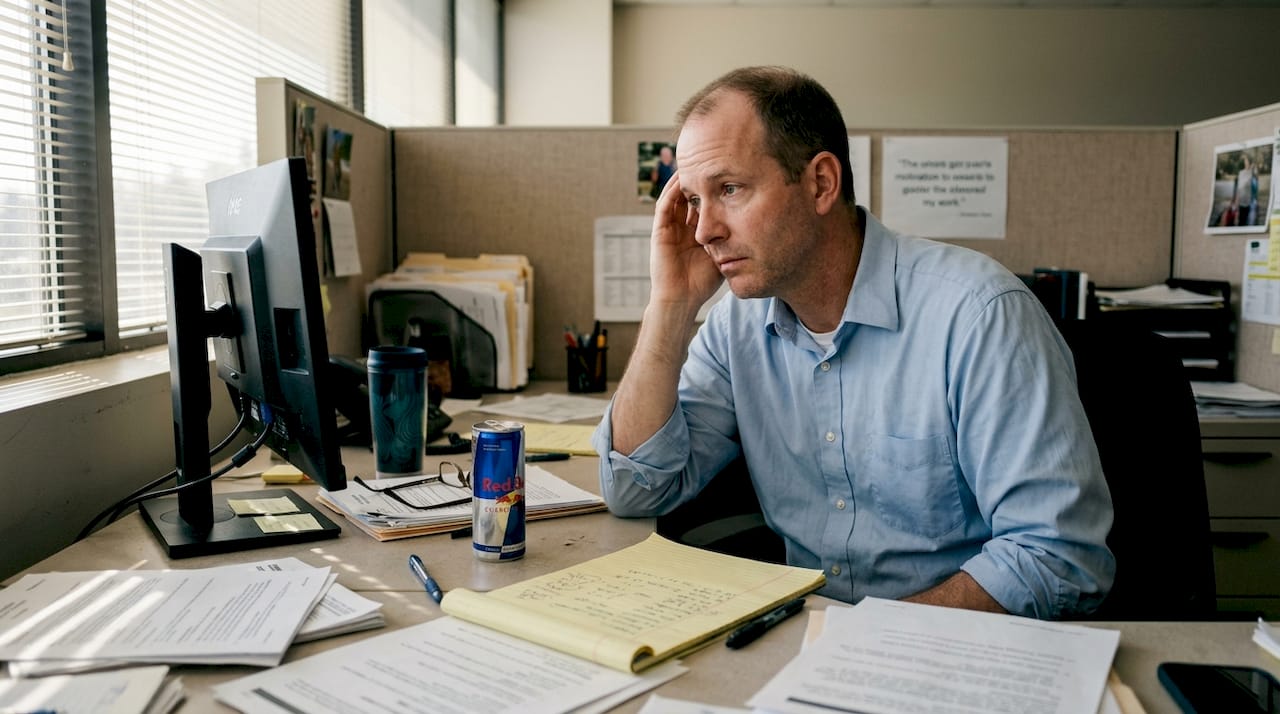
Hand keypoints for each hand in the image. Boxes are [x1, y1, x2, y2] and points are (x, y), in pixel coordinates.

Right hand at [649, 172, 721, 310]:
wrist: (681, 300)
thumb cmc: (702, 283)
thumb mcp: (723, 254)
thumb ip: (732, 238)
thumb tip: (757, 224)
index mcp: (695, 231)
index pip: (704, 203)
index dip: (713, 188)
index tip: (727, 173)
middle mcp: (681, 226)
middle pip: (689, 196)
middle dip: (699, 178)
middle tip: (711, 160)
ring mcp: (669, 228)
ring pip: (675, 196)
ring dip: (684, 179)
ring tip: (694, 162)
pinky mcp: (659, 231)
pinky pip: (664, 205)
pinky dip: (672, 190)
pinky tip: (682, 177)